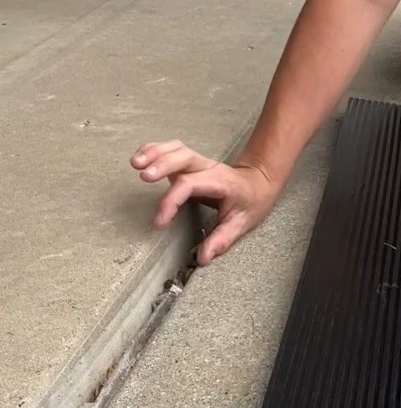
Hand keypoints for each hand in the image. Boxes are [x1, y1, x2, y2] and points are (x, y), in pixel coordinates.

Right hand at [130, 141, 278, 264]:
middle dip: (162, 164)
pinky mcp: (191, 162)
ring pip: (176, 149)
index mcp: (221, 182)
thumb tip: (202, 258)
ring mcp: (199, 162)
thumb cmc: (250, 202)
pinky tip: (141, 156)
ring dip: (155, 153)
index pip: (191, 185)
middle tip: (143, 176)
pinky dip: (156, 149)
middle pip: (182, 157)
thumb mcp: (241, 223)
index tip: (159, 222)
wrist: (259, 183)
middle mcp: (209, 168)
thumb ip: (221, 240)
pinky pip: (172, 149)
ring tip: (135, 163)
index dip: (172, 200)